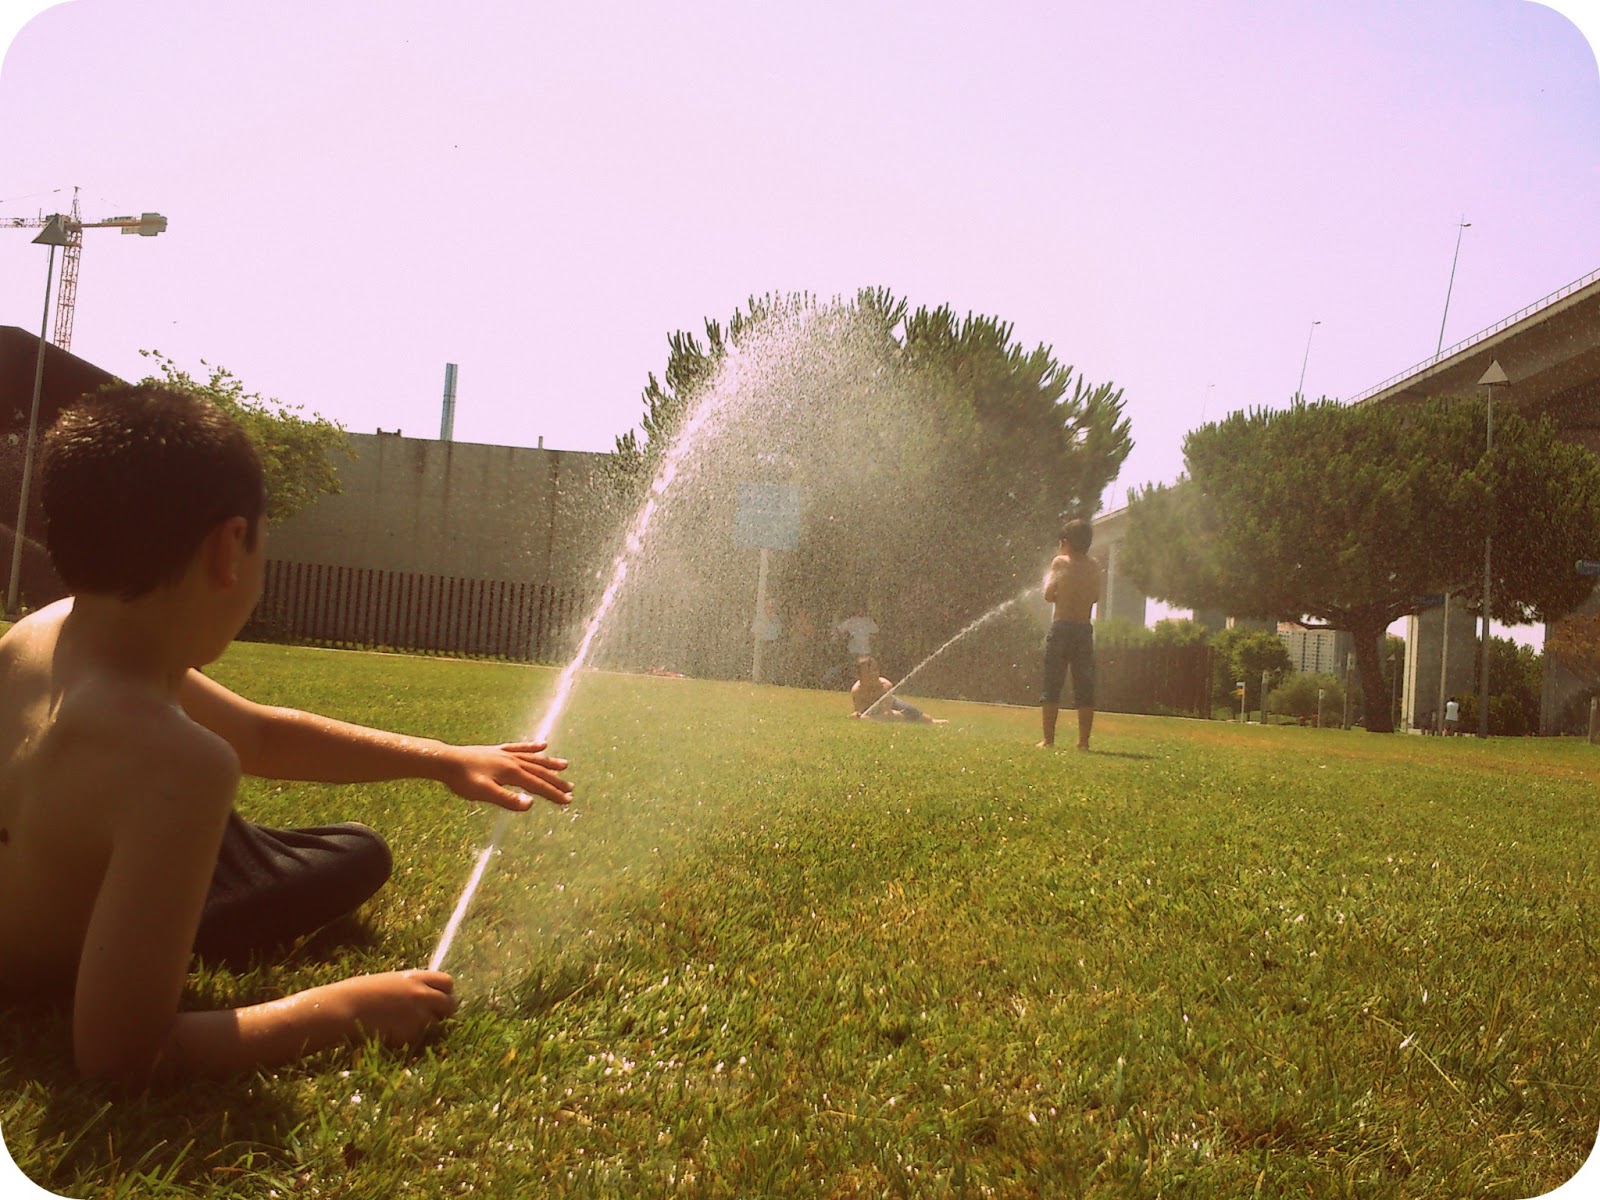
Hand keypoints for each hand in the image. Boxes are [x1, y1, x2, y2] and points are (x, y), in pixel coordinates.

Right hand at [322, 970, 458, 1045]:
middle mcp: (422, 994)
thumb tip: (419, 993)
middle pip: (449, 1004)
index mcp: (415, 977)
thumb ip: (408, 987)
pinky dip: (412, 1039)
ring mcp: (419, 1014)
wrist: (344, 1009)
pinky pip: (420, 1038)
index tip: (439, 998)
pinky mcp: (412, 1033)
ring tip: (404, 1028)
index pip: (447, 981)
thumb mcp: (388, 982)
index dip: (445, 992)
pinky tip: (394, 1036)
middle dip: (443, 1012)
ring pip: (437, 1023)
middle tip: (430, 1018)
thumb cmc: (357, 993)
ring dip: (427, 1027)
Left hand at [441, 741, 572, 809]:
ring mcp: (505, 754)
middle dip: (556, 781)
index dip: (553, 794)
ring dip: (549, 763)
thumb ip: (507, 799)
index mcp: (511, 772)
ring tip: (564, 765)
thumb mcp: (484, 793)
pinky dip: (532, 747)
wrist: (446, 761)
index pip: (537, 785)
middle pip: (539, 771)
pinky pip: (519, 747)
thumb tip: (530, 804)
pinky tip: (541, 744)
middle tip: (571, 789)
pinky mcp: (497, 751)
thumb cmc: (463, 780)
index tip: (568, 801)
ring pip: (533, 758)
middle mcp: (512, 761)